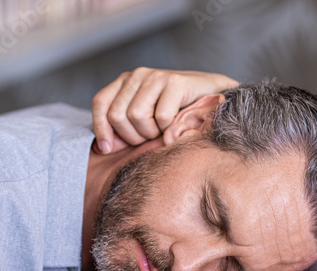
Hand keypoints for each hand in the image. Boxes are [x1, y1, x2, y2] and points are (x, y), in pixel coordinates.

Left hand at [92, 68, 237, 153]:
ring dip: (150, 133)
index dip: (101, 129)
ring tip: (162, 131)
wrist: (215, 99)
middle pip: (117, 116)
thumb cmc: (176, 115)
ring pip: (136, 116)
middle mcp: (138, 75)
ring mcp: (157, 76)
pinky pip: (161, 117)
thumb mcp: (145, 123)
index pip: (100, 103)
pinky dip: (168, 130)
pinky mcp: (176, 82)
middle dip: (131, 136)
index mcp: (126, 82)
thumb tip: (103, 148)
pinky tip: (176, 125)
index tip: (109, 149)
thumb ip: (123, 131)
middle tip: (148, 138)